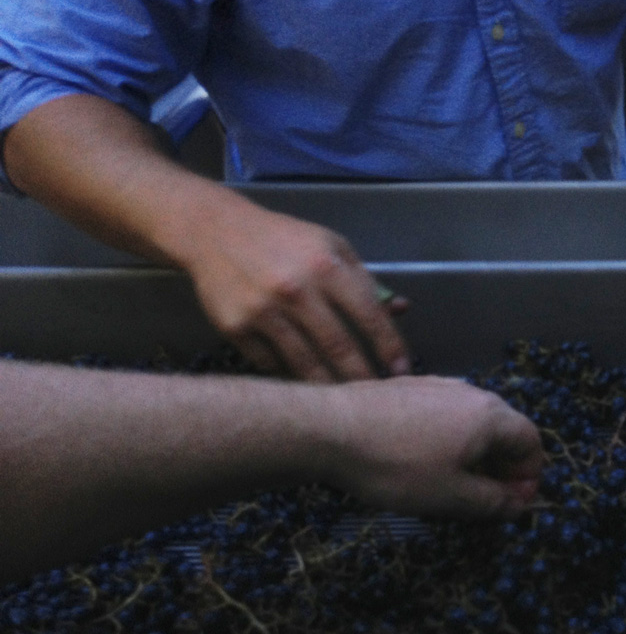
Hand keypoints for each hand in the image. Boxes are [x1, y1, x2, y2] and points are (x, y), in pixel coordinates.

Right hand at [183, 200, 409, 381]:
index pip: (369, 315)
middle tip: (377, 400)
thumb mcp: (330, 246)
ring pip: (304, 363)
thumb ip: (365, 280)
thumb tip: (401, 309)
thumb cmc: (284, 240)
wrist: (215, 231)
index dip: (390, 347)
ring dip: (329, 387)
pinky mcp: (235, 327)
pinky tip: (304, 385)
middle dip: (362, 377)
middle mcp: (295, 289)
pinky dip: (289, 375)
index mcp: (326, 266)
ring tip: (346, 402)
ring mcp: (262, 310)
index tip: (403, 371)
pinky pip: (270, 363)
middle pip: (339, 347)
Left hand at [329, 377, 544, 518]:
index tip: (513, 503)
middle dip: (505, 466)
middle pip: (505, 428)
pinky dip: (449, 439)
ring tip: (456, 482)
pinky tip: (423, 460)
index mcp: (490, 415)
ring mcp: (437, 385)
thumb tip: (518, 504)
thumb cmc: (396, 466)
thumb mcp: (451, 497)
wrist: (328, 429)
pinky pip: (444, 415)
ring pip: (473, 421)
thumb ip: (492, 502)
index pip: (532, 441)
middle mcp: (470, 392)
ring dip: (476, 453)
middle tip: (489, 498)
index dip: (531, 476)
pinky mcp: (407, 388)